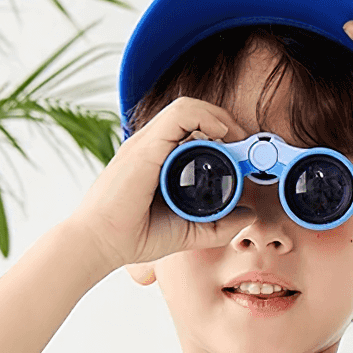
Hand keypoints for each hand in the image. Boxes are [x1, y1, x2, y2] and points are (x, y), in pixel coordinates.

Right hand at [68, 96, 253, 272]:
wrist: (101, 243)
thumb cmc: (135, 236)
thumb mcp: (190, 231)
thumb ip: (220, 225)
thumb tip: (250, 215)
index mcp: (160, 160)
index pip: (195, 132)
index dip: (225, 137)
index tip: (247, 157)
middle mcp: (153, 145)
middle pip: (195, 116)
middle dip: (227, 125)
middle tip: (249, 148)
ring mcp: (148, 142)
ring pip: (189, 108)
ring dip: (220, 118)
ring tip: (239, 139)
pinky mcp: (145, 146)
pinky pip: (180, 114)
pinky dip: (206, 116)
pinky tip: (223, 133)